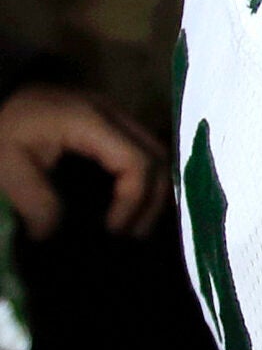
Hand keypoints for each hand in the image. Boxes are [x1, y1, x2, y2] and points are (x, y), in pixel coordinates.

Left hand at [0, 84, 167, 238]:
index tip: (112, 231)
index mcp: (92, 123)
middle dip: (152, 200)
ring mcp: (116, 114)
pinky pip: (141, 150)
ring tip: (133, 223)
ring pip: (156, 153)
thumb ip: (33, 199)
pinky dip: (143, 177)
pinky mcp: (110, 120)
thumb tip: (54, 233)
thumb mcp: (6, 164)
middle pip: (158, 157)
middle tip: (132, 235)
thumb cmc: (1, 127)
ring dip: (152, 189)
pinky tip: (128, 201)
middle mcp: (114, 114)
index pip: (137, 162)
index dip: (133, 200)